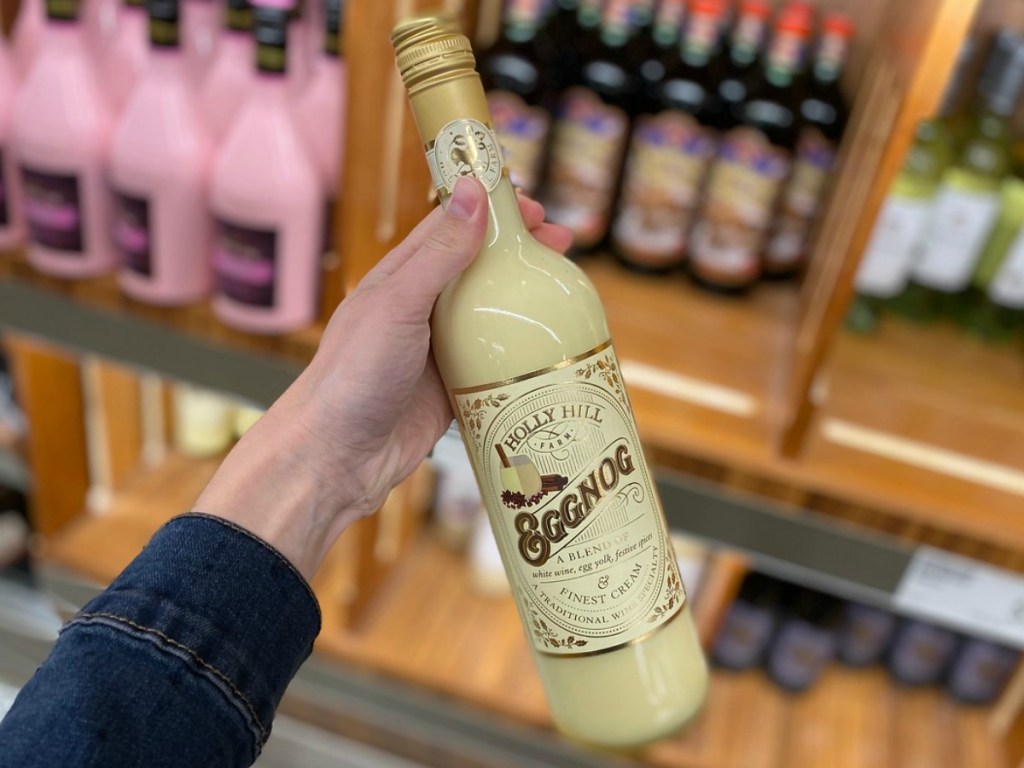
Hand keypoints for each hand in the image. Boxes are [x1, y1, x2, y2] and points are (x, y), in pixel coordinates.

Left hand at [196, 178, 571, 578]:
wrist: (339, 457)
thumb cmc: (355, 375)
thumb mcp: (398, 305)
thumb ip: (439, 253)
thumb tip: (474, 191)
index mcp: (401, 277)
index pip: (450, 227)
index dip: (490, 210)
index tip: (530, 206)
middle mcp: (422, 308)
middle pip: (479, 268)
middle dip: (518, 252)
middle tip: (560, 244)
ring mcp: (440, 349)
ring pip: (493, 314)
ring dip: (527, 299)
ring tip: (566, 288)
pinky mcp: (456, 388)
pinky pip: (497, 362)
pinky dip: (523, 351)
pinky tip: (553, 345)